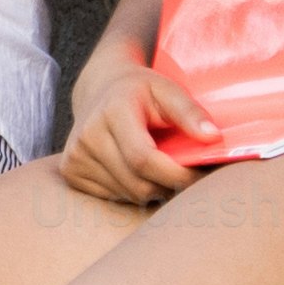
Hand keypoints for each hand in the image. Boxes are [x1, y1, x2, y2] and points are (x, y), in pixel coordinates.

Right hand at [58, 56, 211, 206]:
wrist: (100, 88)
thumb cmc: (141, 91)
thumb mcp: (167, 89)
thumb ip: (190, 112)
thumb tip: (212, 138)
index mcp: (112, 112)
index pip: (143, 159)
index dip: (175, 175)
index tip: (199, 176)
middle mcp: (88, 135)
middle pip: (137, 183)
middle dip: (168, 186)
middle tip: (185, 175)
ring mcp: (75, 155)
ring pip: (127, 194)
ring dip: (152, 190)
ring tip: (160, 169)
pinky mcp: (70, 171)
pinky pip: (111, 197)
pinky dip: (131, 190)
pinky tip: (135, 171)